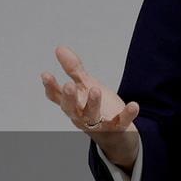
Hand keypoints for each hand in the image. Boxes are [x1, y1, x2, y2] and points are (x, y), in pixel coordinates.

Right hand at [41, 45, 140, 172]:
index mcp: (73, 104)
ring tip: (96, 90)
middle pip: (71, 109)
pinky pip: (122, 122)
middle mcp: (82, 116)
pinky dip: (127, 114)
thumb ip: (73, 69)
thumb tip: (60, 48)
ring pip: (92, 116)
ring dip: (93, 104)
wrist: (116, 132)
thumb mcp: (86, 85)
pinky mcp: (117, 127)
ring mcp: (99, 123)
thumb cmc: (96, 106)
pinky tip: (134, 105)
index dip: (51, 87)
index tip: (46, 74)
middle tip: (69, 85)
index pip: (57, 97)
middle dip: (69, 98)